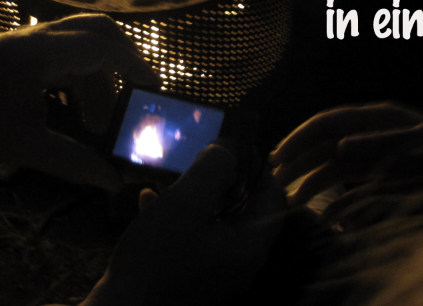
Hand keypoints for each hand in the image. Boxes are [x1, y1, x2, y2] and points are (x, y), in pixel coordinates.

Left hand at [0, 14, 156, 190]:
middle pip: (98, 30)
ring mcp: (24, 41)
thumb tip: (110, 180)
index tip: (154, 90)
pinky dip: (78, 75)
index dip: (136, 66)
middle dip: (124, 60)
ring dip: (98, 74)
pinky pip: (60, 52)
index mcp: (42, 52)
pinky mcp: (15, 51)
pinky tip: (73, 111)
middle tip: (138, 93)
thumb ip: (71, 161)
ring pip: (79, 42)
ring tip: (101, 119)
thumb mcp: (21, 146)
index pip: (106, 46)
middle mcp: (37, 38)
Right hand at [84, 145, 286, 305]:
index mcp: (250, 246)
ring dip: (196, 194)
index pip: (273, 196)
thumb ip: (214, 169)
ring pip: (215, 221)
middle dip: (222, 177)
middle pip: (244, 208)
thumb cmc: (156, 258)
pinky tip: (149, 200)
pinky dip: (177, 216)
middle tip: (200, 154)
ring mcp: (215, 273)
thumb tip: (229, 148)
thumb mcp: (186, 203)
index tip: (232, 143)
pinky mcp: (190, 277)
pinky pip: (193, 238)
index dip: (257, 165)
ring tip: (171, 173)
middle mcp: (240, 262)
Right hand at [269, 103, 422, 218]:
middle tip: (272, 183)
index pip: (328, 122)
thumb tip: (341, 146)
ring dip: (310, 183)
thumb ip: (385, 140)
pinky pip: (351, 189)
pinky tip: (321, 217)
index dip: (300, 137)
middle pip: (323, 145)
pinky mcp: (387, 181)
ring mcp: (378, 158)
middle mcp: (373, 134)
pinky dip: (333, 201)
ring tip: (289, 203)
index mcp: (380, 116)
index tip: (278, 157)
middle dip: (297, 162)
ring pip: (332, 168)